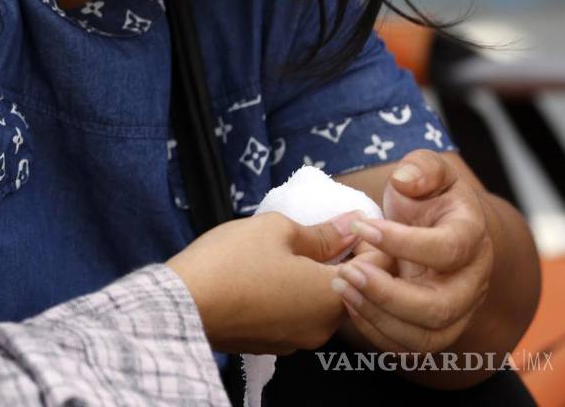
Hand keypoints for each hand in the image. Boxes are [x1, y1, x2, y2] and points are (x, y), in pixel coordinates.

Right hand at [166, 211, 361, 353]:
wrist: (182, 306)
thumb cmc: (230, 263)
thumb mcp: (277, 230)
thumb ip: (322, 231)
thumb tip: (353, 225)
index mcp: (334, 296)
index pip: (382, 266)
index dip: (371, 239)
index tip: (350, 221)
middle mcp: (324, 326)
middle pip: (355, 287)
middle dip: (343, 258)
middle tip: (319, 231)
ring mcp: (299, 339)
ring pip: (323, 302)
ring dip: (316, 277)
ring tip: (289, 250)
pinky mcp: (274, 343)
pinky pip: (298, 315)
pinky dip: (293, 294)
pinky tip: (268, 274)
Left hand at [332, 149, 493, 354]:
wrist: (435, 229)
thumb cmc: (426, 198)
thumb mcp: (428, 170)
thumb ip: (422, 167)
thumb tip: (406, 180)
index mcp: (471, 239)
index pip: (448, 250)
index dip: (402, 241)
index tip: (360, 226)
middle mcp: (471, 283)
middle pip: (438, 307)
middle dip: (387, 294)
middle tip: (346, 271)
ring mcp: (455, 312)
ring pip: (424, 337)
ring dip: (377, 316)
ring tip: (340, 287)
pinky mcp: (433, 331)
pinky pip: (408, 348)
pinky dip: (375, 332)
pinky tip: (348, 304)